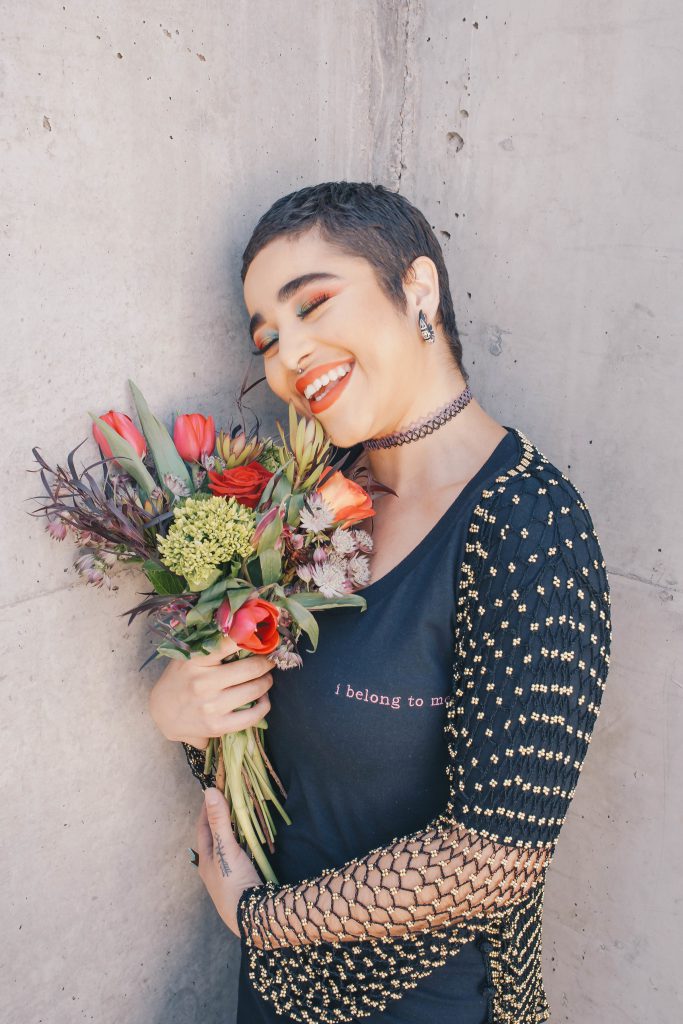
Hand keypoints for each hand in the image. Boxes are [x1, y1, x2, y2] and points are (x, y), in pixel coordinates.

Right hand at [149, 634, 274, 748]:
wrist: (161, 713)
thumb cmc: (180, 678)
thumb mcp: (187, 656)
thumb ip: (211, 645)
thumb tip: (244, 627)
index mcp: (195, 661)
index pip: (228, 643)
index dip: (251, 636)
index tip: (262, 634)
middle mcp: (203, 683)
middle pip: (251, 668)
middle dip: (266, 662)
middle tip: (269, 660)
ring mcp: (211, 707)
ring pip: (255, 690)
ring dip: (266, 681)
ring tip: (266, 678)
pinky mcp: (218, 726)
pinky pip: (253, 715)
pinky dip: (264, 705)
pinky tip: (262, 699)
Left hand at [196, 787, 262, 936]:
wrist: (251, 917)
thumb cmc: (232, 882)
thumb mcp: (225, 848)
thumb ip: (219, 820)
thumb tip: (209, 791)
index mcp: (205, 858)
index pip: (203, 826)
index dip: (208, 808)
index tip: (214, 790)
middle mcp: (214, 866)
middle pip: (215, 835)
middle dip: (221, 817)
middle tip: (230, 797)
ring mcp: (228, 874)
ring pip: (228, 845)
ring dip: (233, 829)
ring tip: (241, 813)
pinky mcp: (242, 878)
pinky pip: (240, 853)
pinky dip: (244, 841)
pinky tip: (252, 838)